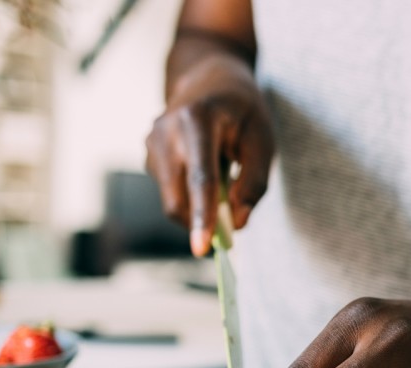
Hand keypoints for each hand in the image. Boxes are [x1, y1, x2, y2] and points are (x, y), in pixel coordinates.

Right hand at [145, 55, 273, 255]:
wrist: (209, 76)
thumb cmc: (242, 110)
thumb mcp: (262, 140)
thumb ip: (254, 183)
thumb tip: (238, 223)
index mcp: (197, 119)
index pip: (200, 178)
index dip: (202, 216)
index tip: (202, 249)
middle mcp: (165, 130)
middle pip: (177, 198)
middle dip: (200, 222)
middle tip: (230, 229)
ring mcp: (151, 142)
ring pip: (172, 199)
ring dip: (198, 205)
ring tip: (222, 173)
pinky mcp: (148, 154)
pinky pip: (170, 191)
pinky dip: (190, 195)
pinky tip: (205, 168)